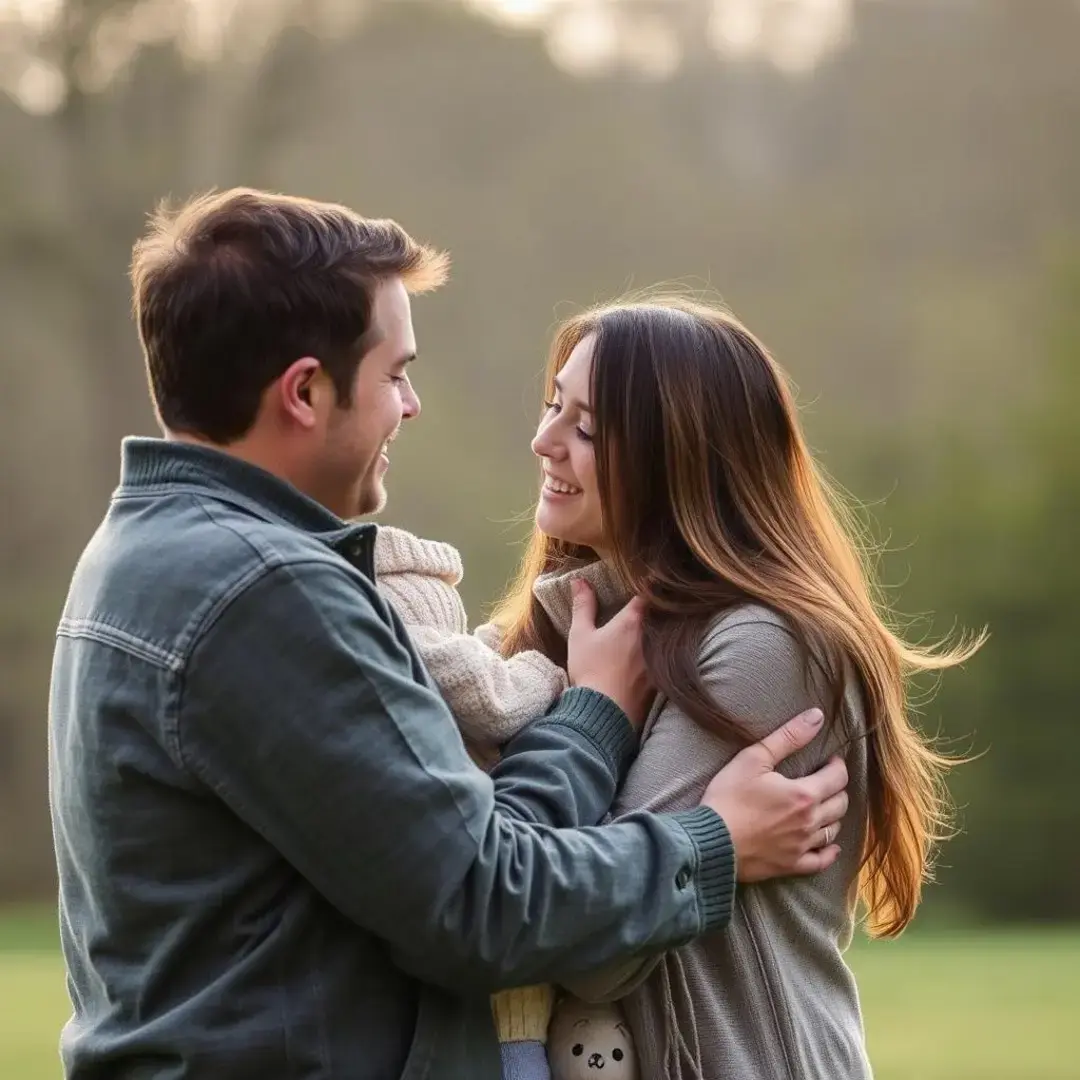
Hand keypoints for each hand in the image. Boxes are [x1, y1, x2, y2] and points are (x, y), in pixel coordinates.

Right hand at [566, 580, 651, 727]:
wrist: (604, 711)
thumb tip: (579, 580)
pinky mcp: (659, 680)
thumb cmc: (590, 669)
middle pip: (659, 617)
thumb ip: (582, 605)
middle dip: (655, 612)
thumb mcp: (580, 635)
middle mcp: (650, 637)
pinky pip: (662, 661)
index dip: (646, 588)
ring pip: (662, 640)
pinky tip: (647, 661)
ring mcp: (657, 660)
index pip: (645, 596)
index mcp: (632, 622)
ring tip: (650, 633)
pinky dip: (658, 657)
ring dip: (658, 635)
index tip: (646, 583)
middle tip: (650, 606)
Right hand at [700, 708, 848, 880]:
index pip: (837, 777)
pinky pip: (820, 861)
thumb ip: (788, 737)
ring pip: (832, 831)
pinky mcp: (790, 865)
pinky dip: (829, 853)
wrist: (711, 841)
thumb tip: (817, 716)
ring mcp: (801, 846)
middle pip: (840, 804)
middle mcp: (809, 822)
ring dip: (833, 816)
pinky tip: (830, 847)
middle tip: (826, 781)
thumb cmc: (729, 797)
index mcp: (804, 794)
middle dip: (837, 789)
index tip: (829, 760)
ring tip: (825, 806)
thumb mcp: (754, 758)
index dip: (837, 765)